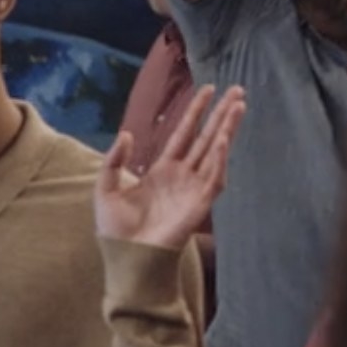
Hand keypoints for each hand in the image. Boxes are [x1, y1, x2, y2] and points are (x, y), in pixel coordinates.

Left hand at [96, 84, 242, 248]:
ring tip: (239, 105)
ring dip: (227, 129)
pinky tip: (222, 139)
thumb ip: (114, 161)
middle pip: (206, 137)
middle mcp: (183, 175)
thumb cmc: (116, 229)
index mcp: (163, 170)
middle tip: (237, 89)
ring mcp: (193, 188)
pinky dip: (218, 158)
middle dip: (221, 114)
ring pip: (215, 151)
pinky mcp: (199, 203)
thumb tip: (126, 134)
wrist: (126, 257)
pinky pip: (214, 177)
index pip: (184, 134)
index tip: (208, 89)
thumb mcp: (106, 188)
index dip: (195, 112)